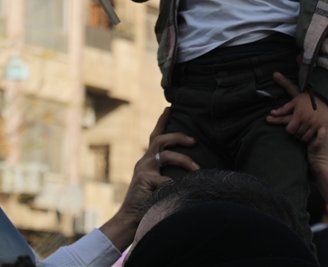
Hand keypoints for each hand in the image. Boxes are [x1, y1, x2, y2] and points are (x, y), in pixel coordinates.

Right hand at [99, 107, 197, 250]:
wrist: (130, 219)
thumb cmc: (148, 202)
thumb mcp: (157, 183)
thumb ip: (165, 172)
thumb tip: (190, 166)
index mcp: (148, 160)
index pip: (154, 136)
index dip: (162, 121)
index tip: (170, 108)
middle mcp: (144, 161)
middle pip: (161, 140)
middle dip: (179, 136)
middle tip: (194, 141)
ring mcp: (143, 170)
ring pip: (166, 155)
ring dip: (184, 160)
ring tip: (197, 169)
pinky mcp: (144, 180)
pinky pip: (165, 179)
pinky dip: (175, 184)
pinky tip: (179, 190)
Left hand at [265, 73, 327, 142]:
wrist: (323, 96)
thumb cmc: (305, 99)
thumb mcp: (294, 103)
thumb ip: (282, 110)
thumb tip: (270, 114)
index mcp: (299, 114)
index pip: (290, 129)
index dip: (289, 130)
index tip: (290, 128)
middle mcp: (307, 120)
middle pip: (297, 134)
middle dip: (295, 133)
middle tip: (297, 130)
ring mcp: (316, 124)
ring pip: (306, 137)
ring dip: (303, 137)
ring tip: (302, 134)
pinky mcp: (324, 126)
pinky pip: (320, 139)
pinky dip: (316, 144)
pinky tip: (312, 147)